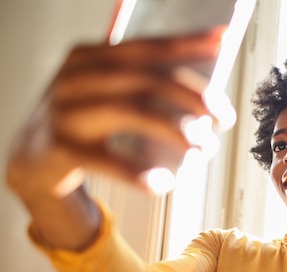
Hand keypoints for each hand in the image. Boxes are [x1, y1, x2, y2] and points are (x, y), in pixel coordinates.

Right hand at [6, 31, 222, 201]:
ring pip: (131, 112)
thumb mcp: (105, 94)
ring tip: (204, 148)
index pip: (145, 46)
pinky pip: (107, 161)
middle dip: (193, 97)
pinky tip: (164, 182)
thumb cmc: (82, 124)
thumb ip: (143, 83)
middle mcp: (74, 79)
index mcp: (89, 58)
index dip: (186, 42)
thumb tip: (203, 88)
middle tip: (223, 117)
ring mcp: (64, 113)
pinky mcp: (60, 150)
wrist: (29, 161)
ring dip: (176, 130)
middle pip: (146, 79)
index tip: (222, 41)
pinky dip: (140, 173)